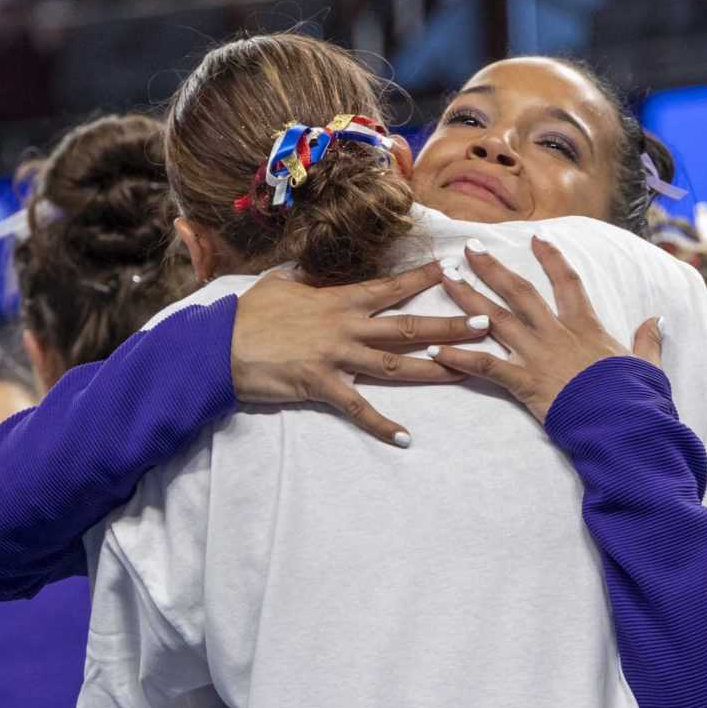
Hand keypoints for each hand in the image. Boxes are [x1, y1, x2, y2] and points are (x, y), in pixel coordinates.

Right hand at [230, 265, 487, 446]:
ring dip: (433, 367)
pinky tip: (404, 437)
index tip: (452, 270)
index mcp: (338, 300)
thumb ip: (302, 281)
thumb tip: (306, 273)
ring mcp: (336, 356)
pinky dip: (381, 425)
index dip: (421, 279)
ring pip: (395, 363)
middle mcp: (345, 326)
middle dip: (450, 323)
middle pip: (408, 325)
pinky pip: (358, 408)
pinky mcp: (322, 385)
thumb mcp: (278, 286)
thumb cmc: (247, 315)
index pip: (389, 287)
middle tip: (486, 322)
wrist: (220, 346)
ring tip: (466, 369)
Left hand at [429, 238, 659, 421]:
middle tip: (470, 247)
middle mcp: (556, 334)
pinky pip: (485, 366)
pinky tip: (434, 350)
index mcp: (586, 327)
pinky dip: (459, 358)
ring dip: (466, 296)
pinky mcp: (524, 382)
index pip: (567, 282)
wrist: (624, 424)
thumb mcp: (646, 366)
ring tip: (444, 277)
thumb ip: (648, 341)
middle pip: (518, 291)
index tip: (537, 237)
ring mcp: (537, 356)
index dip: (552, 258)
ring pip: (494, 318)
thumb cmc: (635, 398)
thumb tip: (657, 320)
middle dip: (492, 267)